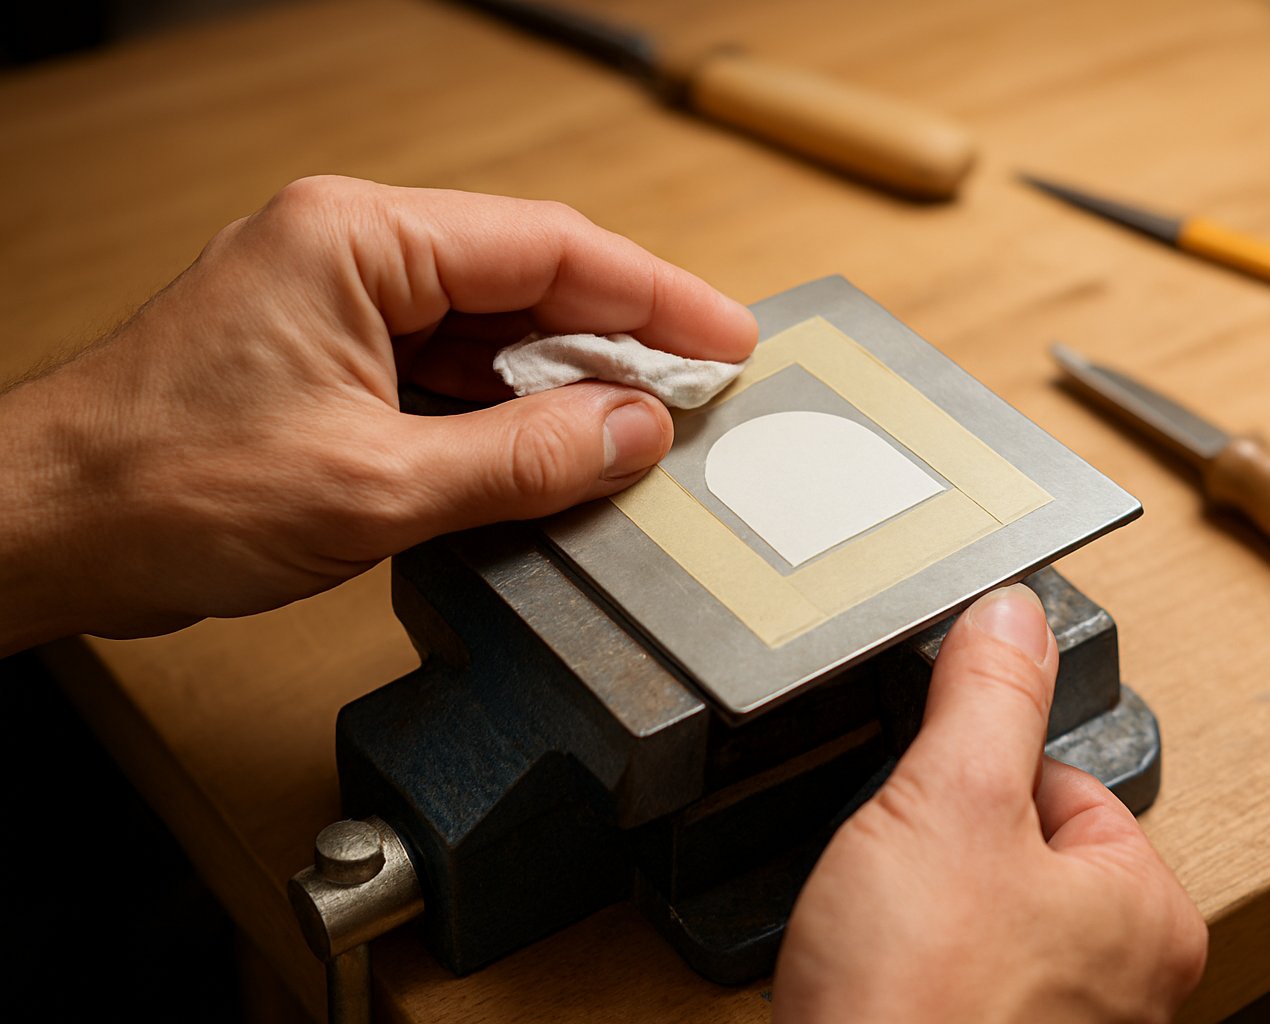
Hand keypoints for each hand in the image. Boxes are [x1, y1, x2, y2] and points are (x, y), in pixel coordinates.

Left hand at [0, 176, 756, 651]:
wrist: (46, 528)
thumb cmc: (162, 485)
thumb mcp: (375, 485)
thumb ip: (521, 457)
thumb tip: (630, 432)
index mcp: (359, 240)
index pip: (548, 248)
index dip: (653, 296)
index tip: (725, 338)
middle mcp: (352, 253)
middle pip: (527, 282)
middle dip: (617, 340)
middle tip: (697, 396)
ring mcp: (339, 306)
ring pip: (491, 331)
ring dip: (562, 382)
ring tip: (638, 435)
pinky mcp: (331, 360)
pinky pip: (447, 372)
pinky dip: (505, 412)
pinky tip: (551, 452)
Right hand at [773, 584, 1206, 1022]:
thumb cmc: (921, 1002)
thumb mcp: (949, 799)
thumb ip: (987, 694)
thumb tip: (1013, 611)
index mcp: (1147, 916)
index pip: (1063, 785)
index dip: (976, 775)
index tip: (931, 797)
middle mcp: (1123, 987)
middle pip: (1012, 851)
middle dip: (941, 850)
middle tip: (901, 881)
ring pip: (969, 918)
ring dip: (914, 911)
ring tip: (885, 935)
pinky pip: (943, 978)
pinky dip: (904, 969)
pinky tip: (875, 978)